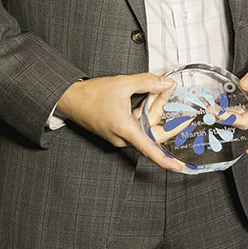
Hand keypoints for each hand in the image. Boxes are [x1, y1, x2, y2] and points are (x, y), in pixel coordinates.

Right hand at [55, 73, 185, 171]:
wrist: (70, 98)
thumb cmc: (90, 96)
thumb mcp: (123, 84)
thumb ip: (147, 82)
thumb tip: (166, 84)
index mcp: (124, 130)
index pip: (149, 149)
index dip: (165, 160)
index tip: (177, 166)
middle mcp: (123, 138)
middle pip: (153, 130)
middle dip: (162, 111)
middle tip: (170, 93)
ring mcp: (120, 136)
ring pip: (146, 125)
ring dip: (153, 108)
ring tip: (157, 90)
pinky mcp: (118, 131)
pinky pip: (138, 124)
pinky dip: (145, 111)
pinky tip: (147, 97)